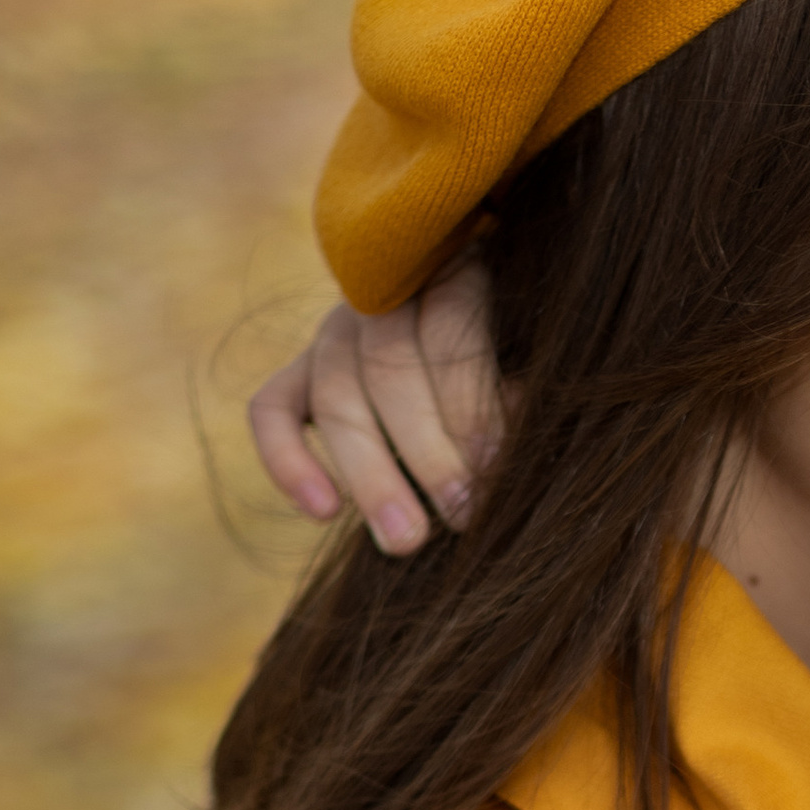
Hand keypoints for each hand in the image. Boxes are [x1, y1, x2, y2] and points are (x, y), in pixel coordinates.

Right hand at [248, 262, 502, 551]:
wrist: (474, 341)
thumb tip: (505, 456)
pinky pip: (271, 411)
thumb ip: (524, 392)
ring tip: (406, 541)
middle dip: (426, 449)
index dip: (468, 399)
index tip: (494, 469)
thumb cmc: (523, 354)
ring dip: (370, 473)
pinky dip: (289, 461)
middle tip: (463, 517)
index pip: (448, 324)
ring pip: (334, 394)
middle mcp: (384, 295)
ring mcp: (334, 332)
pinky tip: (324, 512)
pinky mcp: (299, 373)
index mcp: (454, 268)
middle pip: (387, 365)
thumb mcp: (538, 358)